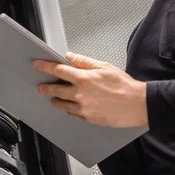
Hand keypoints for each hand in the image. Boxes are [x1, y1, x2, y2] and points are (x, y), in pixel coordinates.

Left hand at [32, 52, 147, 127]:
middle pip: (55, 89)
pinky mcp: (88, 118)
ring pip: (62, 104)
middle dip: (46, 87)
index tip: (37, 65)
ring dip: (56, 100)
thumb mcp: (104, 67)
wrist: (137, 104)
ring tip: (54, 97)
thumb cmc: (124, 85)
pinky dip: (69, 109)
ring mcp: (83, 108)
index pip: (58, 70)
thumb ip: (84, 61)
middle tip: (42, 86)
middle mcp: (80, 94)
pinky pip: (73, 114)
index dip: (44, 66)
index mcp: (84, 78)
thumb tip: (70, 56)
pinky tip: (70, 106)